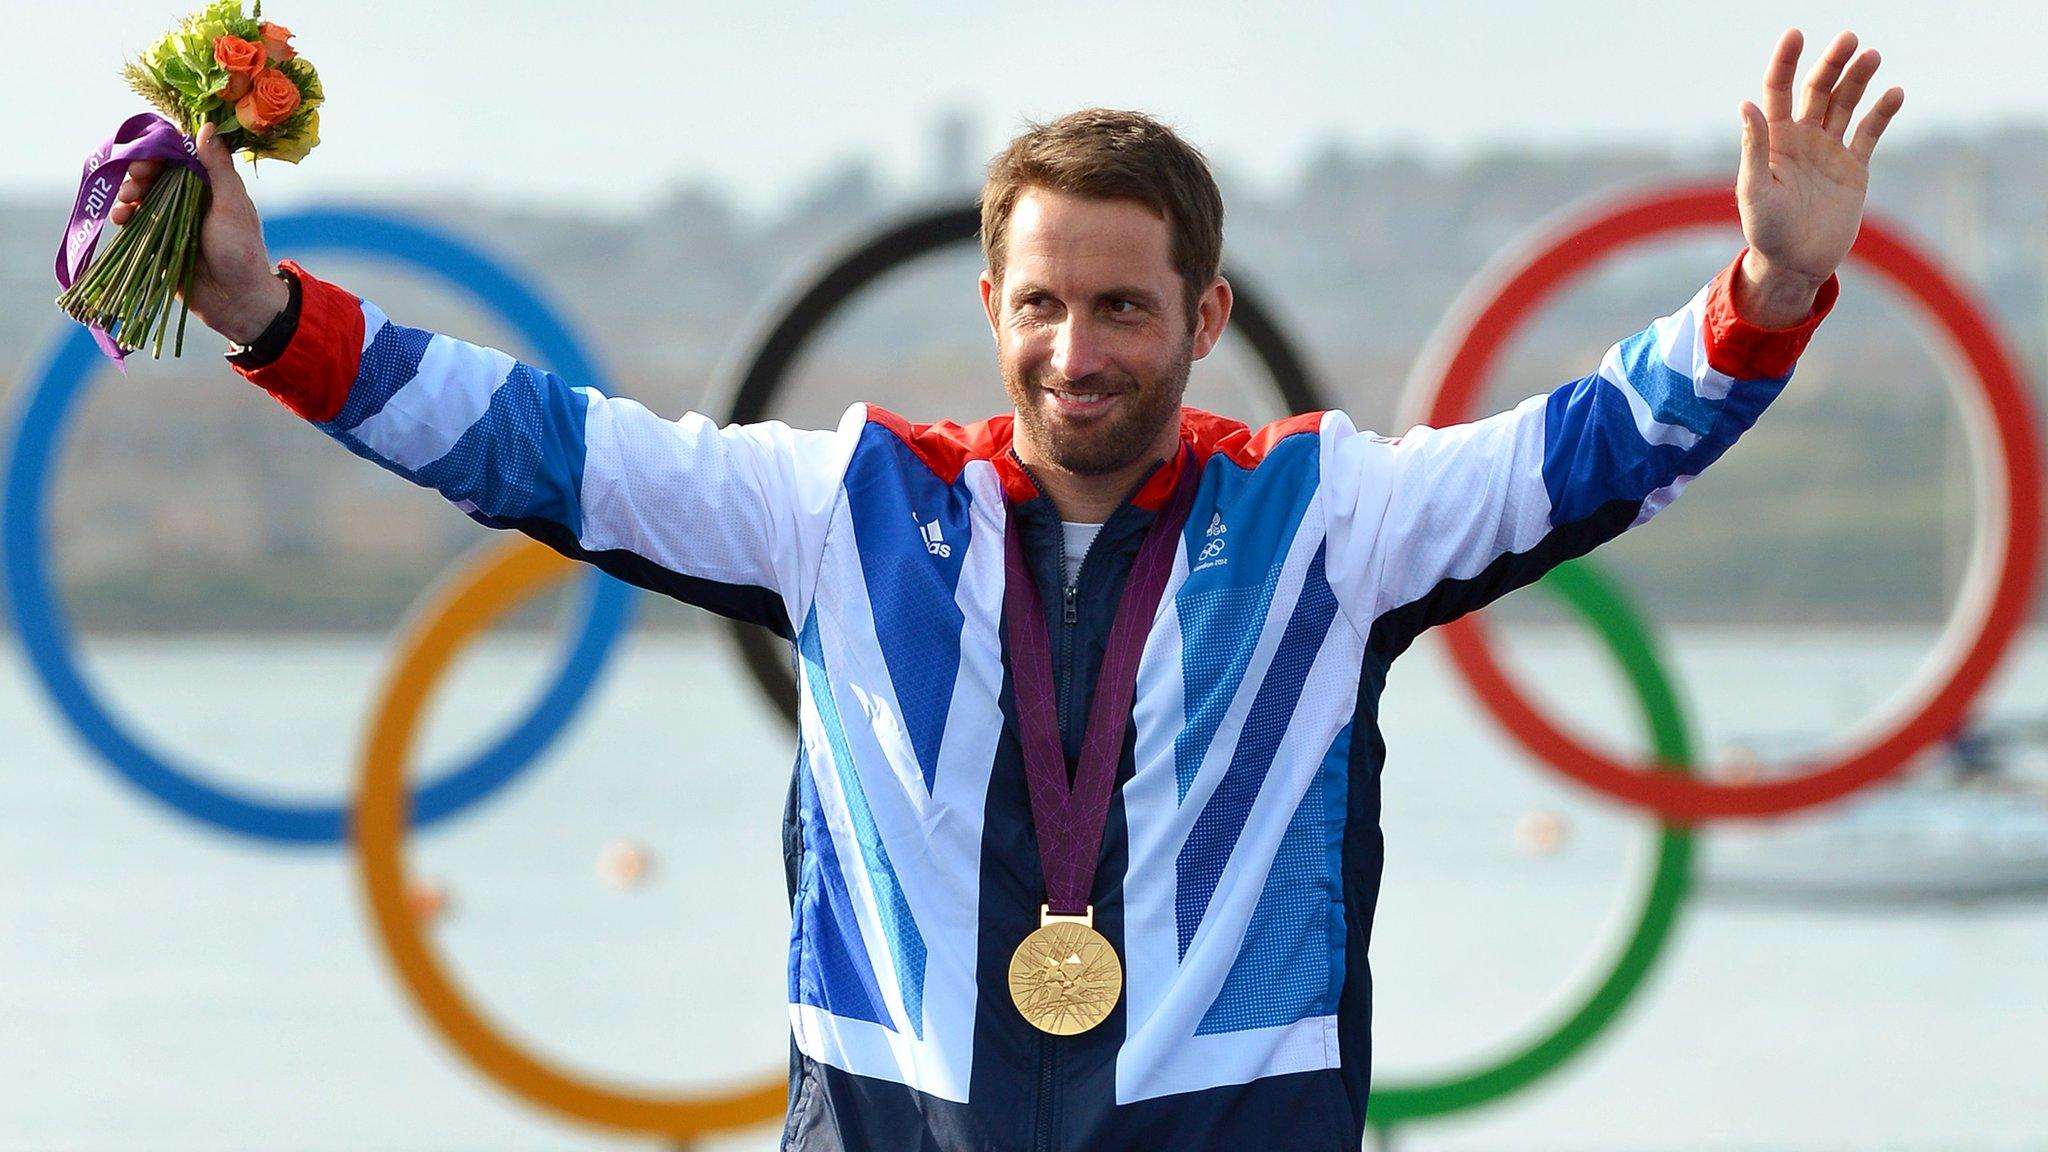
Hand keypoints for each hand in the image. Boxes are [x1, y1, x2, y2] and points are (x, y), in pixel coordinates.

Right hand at [110, 121, 289, 344]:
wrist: (236, 301)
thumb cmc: (241, 251)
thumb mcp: (232, 205)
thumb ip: (219, 168)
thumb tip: (208, 126)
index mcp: (210, 186)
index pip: (179, 157)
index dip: (160, 153)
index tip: (149, 156)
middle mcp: (189, 199)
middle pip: (155, 174)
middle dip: (140, 173)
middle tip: (136, 180)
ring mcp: (172, 220)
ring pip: (142, 196)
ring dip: (129, 193)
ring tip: (127, 200)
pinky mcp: (158, 242)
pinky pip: (135, 223)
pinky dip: (124, 217)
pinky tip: (121, 218)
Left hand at [1735, 29, 1904, 326]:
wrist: (1795, 264)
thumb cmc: (1766, 230)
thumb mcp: (1754, 189)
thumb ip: (1754, 147)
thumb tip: (1746, 104)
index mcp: (1774, 140)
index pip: (1778, 90)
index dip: (1785, 62)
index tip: (1794, 34)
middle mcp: (1802, 138)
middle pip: (1818, 90)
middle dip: (1832, 64)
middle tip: (1849, 39)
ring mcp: (1830, 150)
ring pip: (1846, 104)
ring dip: (1858, 80)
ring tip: (1871, 56)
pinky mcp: (1854, 168)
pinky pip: (1870, 133)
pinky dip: (1882, 112)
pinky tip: (1893, 93)